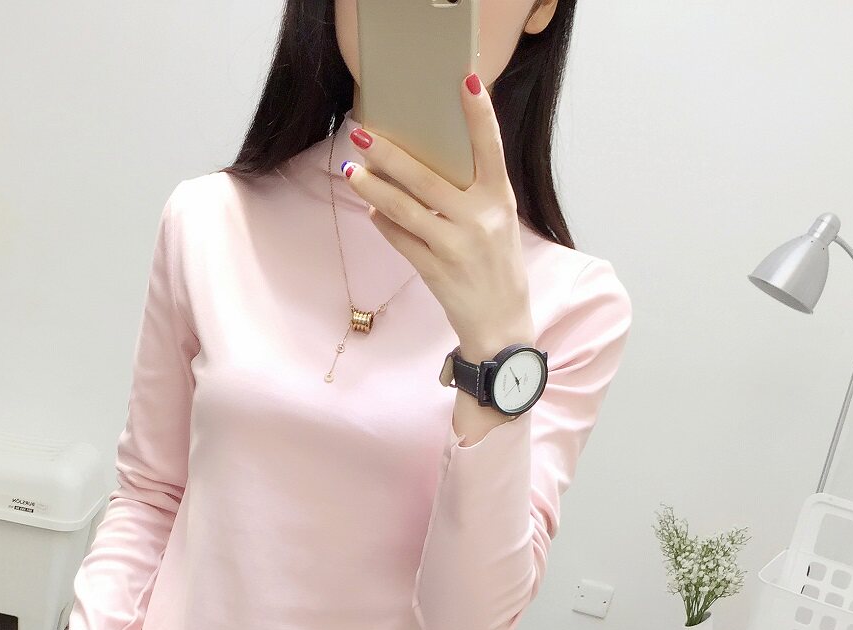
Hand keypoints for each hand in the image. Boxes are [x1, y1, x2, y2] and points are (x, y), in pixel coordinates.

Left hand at [341, 72, 534, 362]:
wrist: (502, 325)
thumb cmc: (497, 267)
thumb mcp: (498, 222)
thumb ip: (473, 193)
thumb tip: (428, 163)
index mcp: (500, 199)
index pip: (491, 147)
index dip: (480, 114)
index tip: (465, 81)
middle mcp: (480, 219)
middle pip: (427, 178)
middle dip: (390, 154)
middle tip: (362, 133)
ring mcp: (456, 246)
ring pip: (405, 210)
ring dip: (373, 189)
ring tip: (350, 171)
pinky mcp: (436, 270)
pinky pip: (401, 240)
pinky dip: (384, 225)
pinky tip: (371, 211)